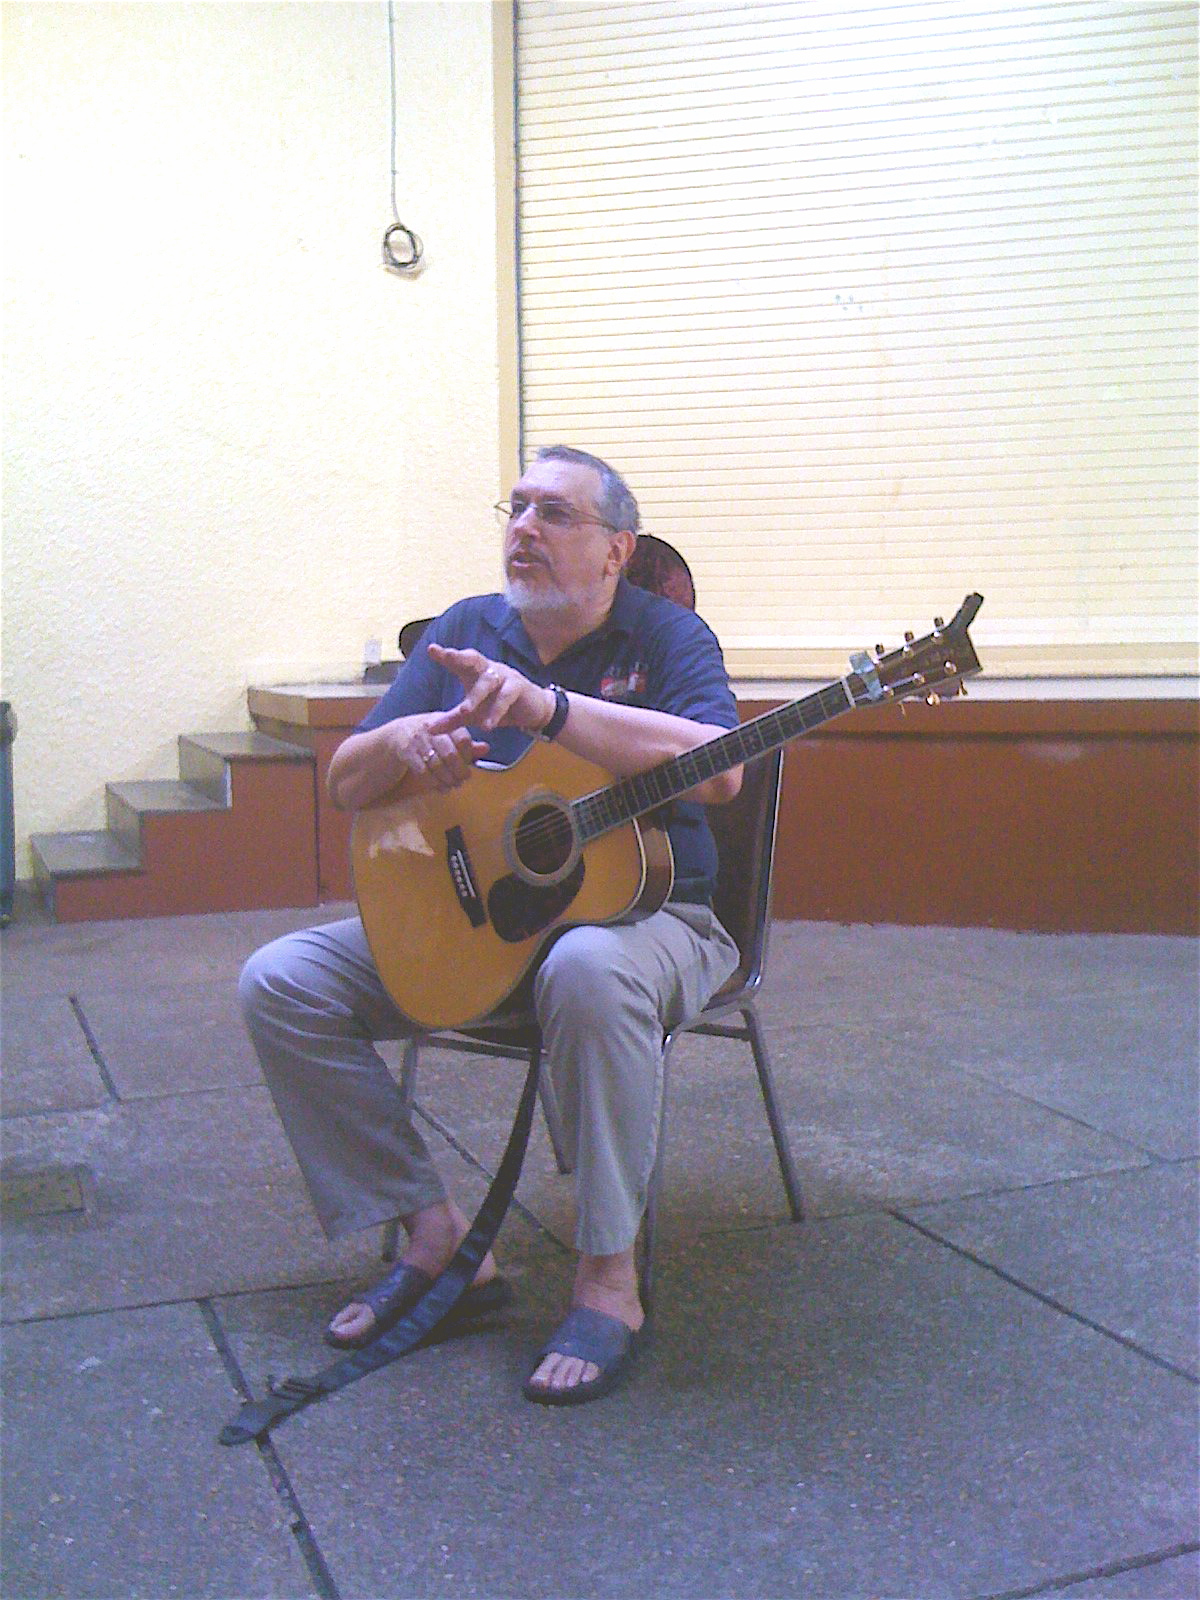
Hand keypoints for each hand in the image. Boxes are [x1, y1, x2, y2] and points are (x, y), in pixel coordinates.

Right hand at [393, 715, 488, 790]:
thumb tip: (486, 748)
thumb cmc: (421, 741)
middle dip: (459, 771)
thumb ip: (464, 744)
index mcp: (443, 721)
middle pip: (451, 754)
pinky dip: (433, 783)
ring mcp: (416, 739)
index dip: (468, 755)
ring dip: (447, 780)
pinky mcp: (404, 752)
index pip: (462, 738)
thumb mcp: (443, 737)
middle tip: (462, 780)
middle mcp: (430, 727)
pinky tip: (439, 788)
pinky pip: (423, 772)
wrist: (386, 741)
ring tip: (451, 786)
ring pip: (438, 765)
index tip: (470, 766)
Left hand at [425, 644, 554, 736]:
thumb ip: (451, 720)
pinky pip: (505, 696)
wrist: (532, 712)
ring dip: (476, 696)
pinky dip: (496, 711)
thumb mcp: (472, 715)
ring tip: (465, 712)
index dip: (445, 655)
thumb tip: (428, 729)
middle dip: (459, 656)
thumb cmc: (498, 708)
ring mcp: (505, 676)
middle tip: (447, 655)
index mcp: (475, 672)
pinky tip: (488, 725)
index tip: (431, 649)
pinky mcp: (519, 687)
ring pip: (488, 680)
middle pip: (473, 658)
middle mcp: (489, 669)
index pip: (458, 661)